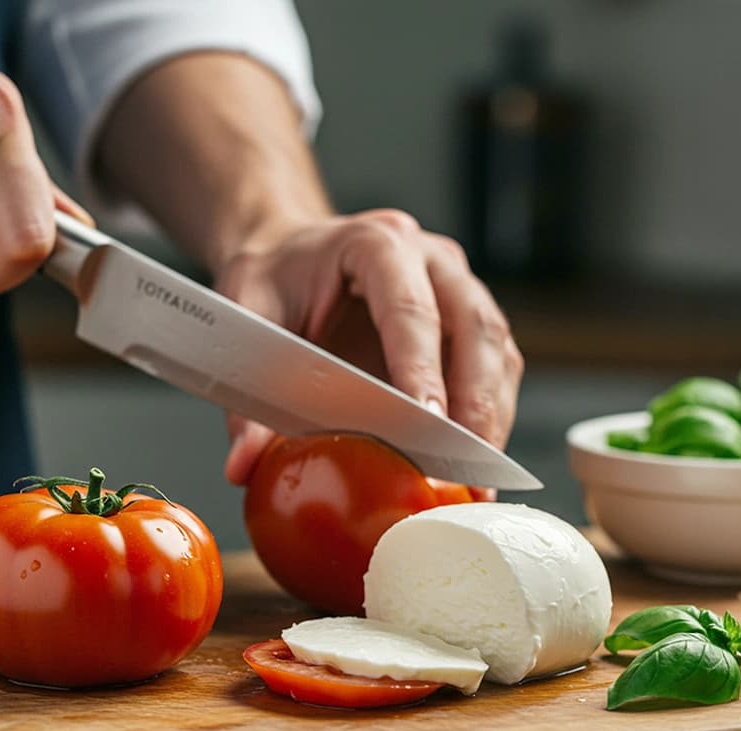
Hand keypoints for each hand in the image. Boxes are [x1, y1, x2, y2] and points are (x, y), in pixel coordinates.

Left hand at [215, 209, 523, 487]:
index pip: (410, 308)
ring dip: (493, 414)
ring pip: (496, 347)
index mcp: (375, 243)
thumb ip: (246, 394)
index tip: (428, 424)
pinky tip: (475, 458)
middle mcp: (430, 258)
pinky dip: (492, 412)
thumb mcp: (247, 320)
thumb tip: (244, 465)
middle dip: (474, 402)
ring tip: (478, 477)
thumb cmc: (273, 278)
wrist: (290, 252)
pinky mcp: (469, 318)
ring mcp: (457, 285)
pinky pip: (496, 364)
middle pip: (474, 327)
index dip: (422, 368)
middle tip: (466, 466)